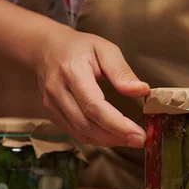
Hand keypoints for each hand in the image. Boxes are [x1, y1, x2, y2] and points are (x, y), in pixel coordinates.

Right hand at [34, 27, 149, 147]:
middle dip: (115, 135)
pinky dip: (96, 139)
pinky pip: (75, 132)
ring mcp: (52, 104)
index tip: (138, 133)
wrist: (46, 48)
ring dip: (107, 140)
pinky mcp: (52, 113)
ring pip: (80, 131)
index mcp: (72, 71)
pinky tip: (112, 137)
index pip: (94, 106)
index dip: (117, 124)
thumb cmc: (79, 47)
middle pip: (87, 123)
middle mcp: (58, 90)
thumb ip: (121, 71)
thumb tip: (141, 90)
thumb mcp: (104, 49)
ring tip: (129, 139)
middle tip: (139, 139)